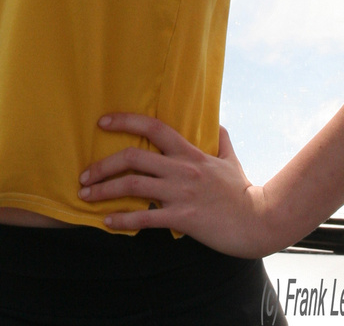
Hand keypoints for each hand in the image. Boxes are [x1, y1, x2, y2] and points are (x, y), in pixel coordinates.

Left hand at [78, 114, 272, 257]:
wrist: (259, 221)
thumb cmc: (244, 192)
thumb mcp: (231, 160)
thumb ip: (221, 141)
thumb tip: (218, 126)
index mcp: (190, 153)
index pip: (153, 128)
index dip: (125, 121)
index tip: (102, 122)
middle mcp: (181, 169)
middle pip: (133, 157)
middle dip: (103, 165)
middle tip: (84, 175)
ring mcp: (181, 193)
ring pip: (133, 185)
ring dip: (104, 190)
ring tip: (86, 196)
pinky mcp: (182, 219)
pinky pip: (145, 218)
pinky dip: (122, 219)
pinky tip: (108, 221)